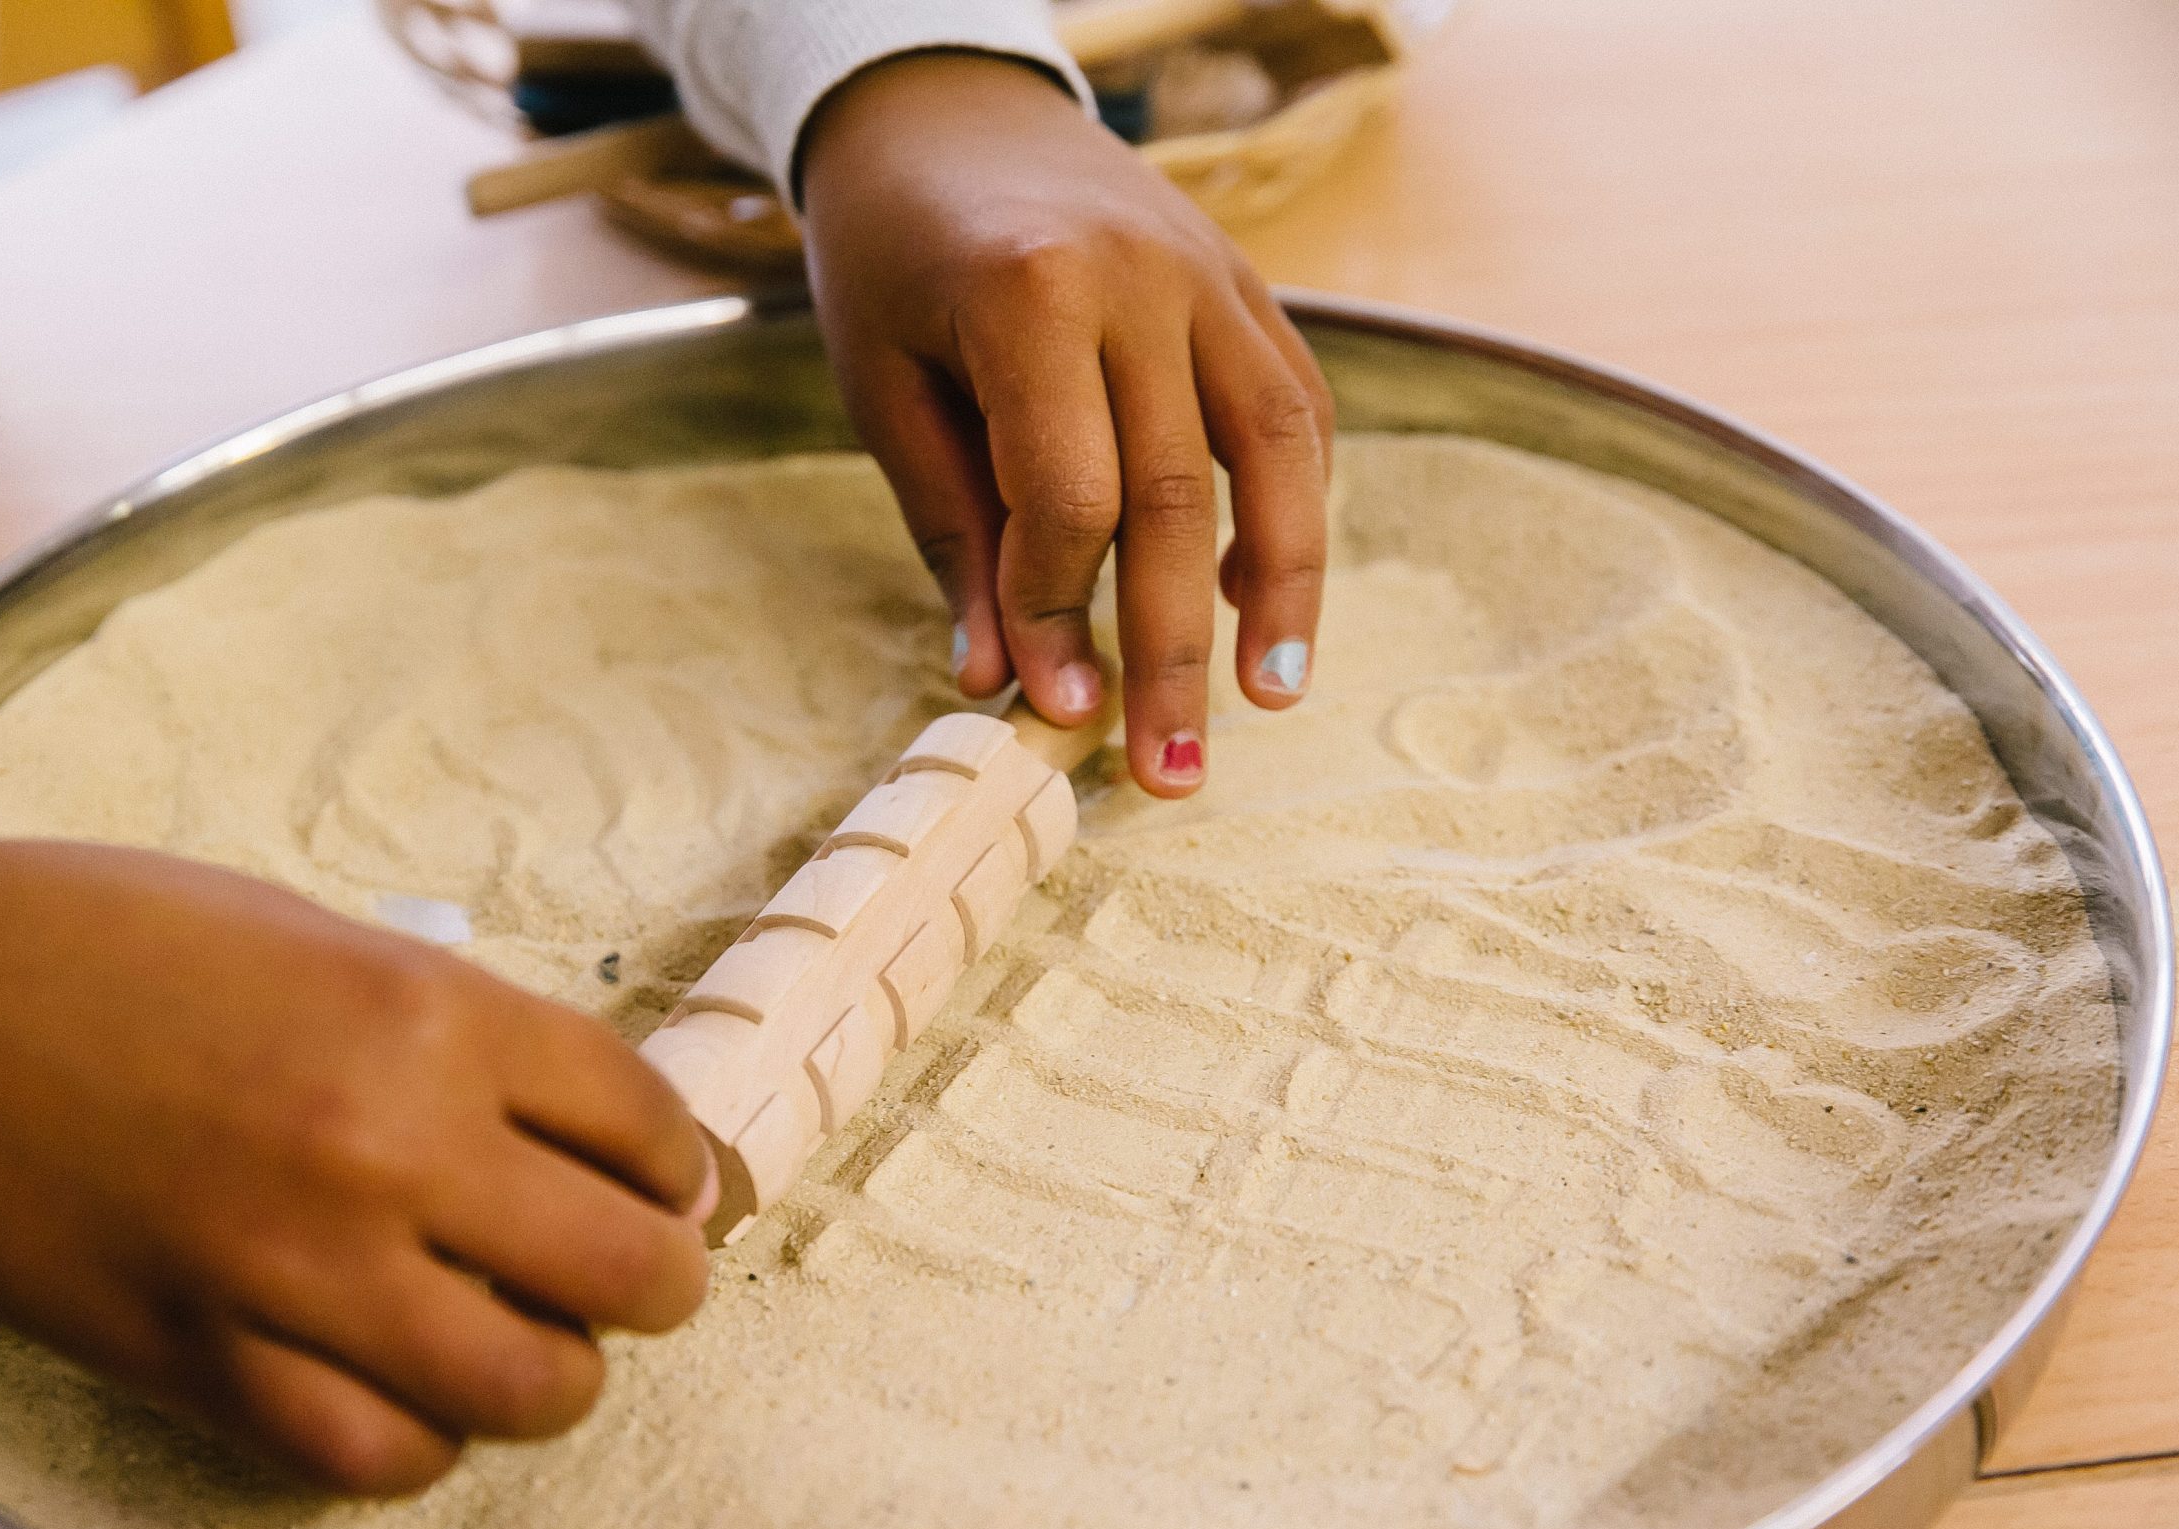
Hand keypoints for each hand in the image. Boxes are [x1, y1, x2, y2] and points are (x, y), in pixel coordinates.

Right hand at [0, 840, 714, 1495]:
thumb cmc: (124, 945)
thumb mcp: (333, 939)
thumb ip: (466, 1037)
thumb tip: (589, 1135)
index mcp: (430, 1014)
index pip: (643, 1122)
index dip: (681, 1167)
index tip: (672, 1186)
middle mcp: (388, 1145)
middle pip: (628, 1269)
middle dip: (661, 1281)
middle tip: (638, 1276)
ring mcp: (298, 1267)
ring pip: (526, 1387)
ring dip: (558, 1376)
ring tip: (534, 1345)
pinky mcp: (207, 1360)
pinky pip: (378, 1455)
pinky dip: (422, 1440)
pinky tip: (414, 1395)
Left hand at [799, 50, 1332, 797]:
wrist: (945, 107)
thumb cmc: (891, 256)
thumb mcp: (884, 387)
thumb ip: (953, 530)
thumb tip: (1003, 676)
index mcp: (1030, 294)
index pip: (1069, 494)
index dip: (1061, 612)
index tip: (1055, 706)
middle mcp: (1141, 280)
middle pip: (1181, 495)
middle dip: (1176, 648)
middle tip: (1170, 771)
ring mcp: (1211, 275)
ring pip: (1278, 453)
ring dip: (1284, 589)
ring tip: (1270, 697)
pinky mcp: (1246, 285)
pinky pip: (1294, 408)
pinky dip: (1294, 504)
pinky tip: (1263, 592)